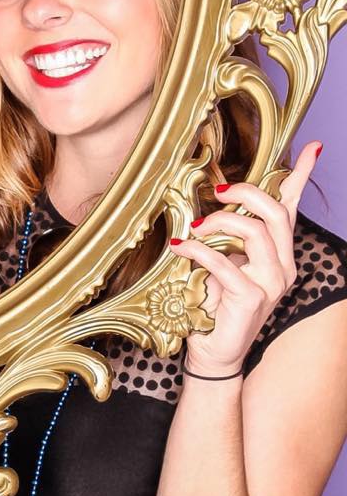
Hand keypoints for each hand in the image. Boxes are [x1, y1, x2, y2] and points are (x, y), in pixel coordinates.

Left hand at [168, 141, 321, 375]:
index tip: (313, 148)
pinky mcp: (252, 298)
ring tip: (194, 229)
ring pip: (254, 232)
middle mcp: (283, 265)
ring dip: (218, 222)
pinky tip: (181, 248)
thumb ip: (225, 232)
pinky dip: (198, 250)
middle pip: (275, 212)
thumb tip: (212, 200)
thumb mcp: (221, 257)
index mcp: (278, 251)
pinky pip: (225, 262)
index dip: (302, 177)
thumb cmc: (215, 300)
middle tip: (215, 193)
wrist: (213, 347)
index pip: (293, 208)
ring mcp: (271, 282)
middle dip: (244, 193)